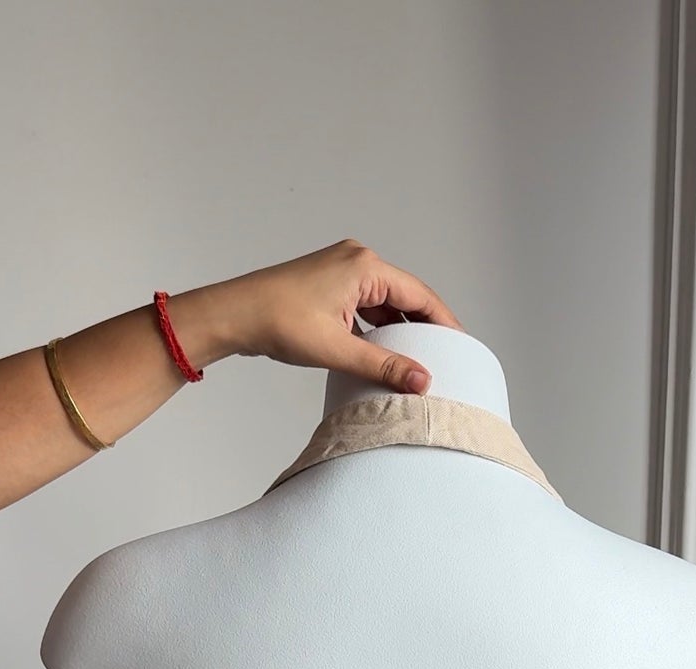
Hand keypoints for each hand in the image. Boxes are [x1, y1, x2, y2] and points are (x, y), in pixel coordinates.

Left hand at [197, 240, 462, 393]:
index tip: (460, 346)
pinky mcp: (329, 284)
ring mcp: (342, 270)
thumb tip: (421, 380)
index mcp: (365, 266)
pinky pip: (366, 304)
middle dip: (423, 326)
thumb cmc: (277, 321)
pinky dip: (377, 326)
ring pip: (385, 301)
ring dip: (398, 328)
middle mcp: (357, 260)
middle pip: (405, 295)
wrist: (235, 314)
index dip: (443, 322)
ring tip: (414, 359)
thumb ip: (384, 365)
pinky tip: (380, 350)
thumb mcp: (338, 349)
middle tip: (442, 357)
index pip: (420, 294)